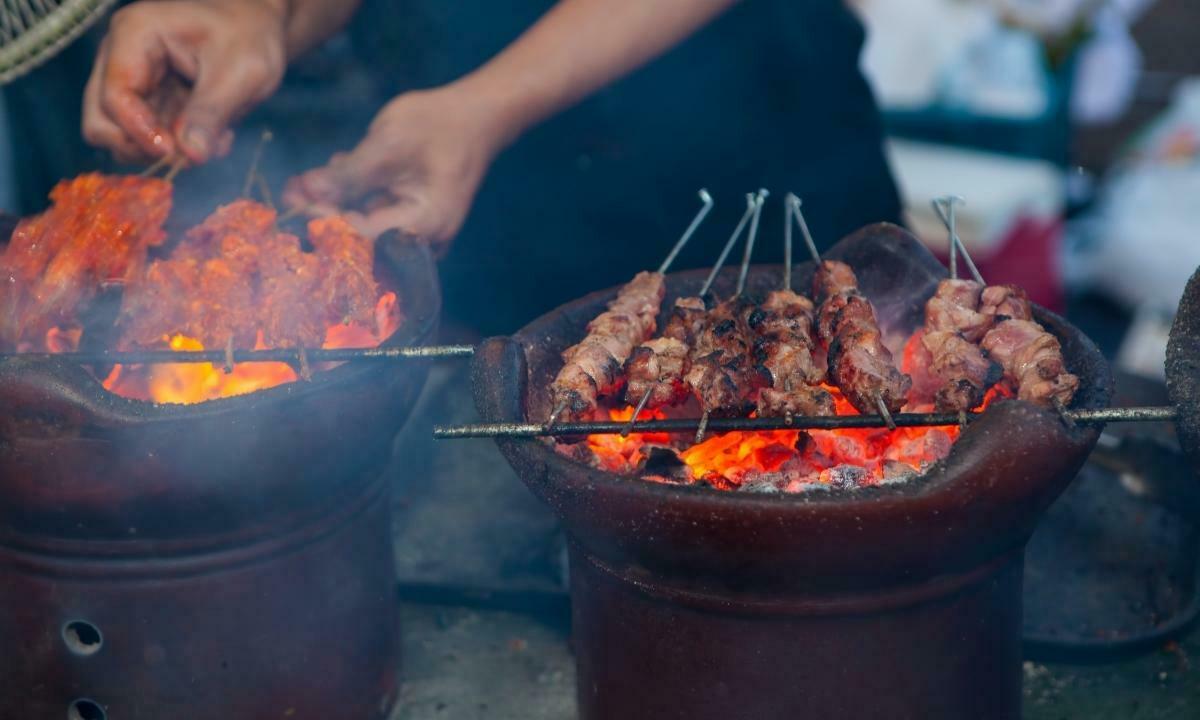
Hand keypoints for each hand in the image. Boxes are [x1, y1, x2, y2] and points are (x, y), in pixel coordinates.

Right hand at [82, 0, 287, 163]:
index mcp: (135, 35)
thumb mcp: (241, 73)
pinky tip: (212, 136)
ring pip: (119, 136)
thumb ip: (212, 112)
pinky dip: (177, 147)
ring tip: (209, 141)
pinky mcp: (147, 101)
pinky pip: (146, 139)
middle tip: (187, 154)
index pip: (113, 96)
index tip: (174, 152)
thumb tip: (189, 154)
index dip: (139, 133)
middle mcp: (119, 56)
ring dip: (162, 151)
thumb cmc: (249, 37)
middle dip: (142, 147)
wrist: (256, 30)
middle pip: (101, 121)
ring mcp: (130, 81)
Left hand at [282, 86, 505, 254]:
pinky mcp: (416, 217)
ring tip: (308, 179)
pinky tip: (340, 172)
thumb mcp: (388, 143)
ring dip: (338, 201)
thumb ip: (347, 174)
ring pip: (369, 224)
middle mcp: (423, 239)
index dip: (324, 222)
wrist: (478, 116)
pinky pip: (380, 214)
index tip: (293, 203)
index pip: (361, 238)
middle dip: (325, 211)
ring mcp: (421, 230)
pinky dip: (358, 196)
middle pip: (363, 237)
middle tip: (291, 191)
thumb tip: (306, 193)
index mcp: (421, 226)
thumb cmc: (439, 125)